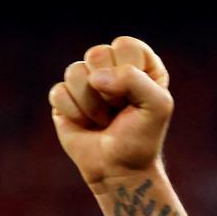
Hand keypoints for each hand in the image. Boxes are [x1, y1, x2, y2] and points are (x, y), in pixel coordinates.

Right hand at [49, 36, 172, 189]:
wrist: (119, 169)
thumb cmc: (142, 137)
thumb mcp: (157, 106)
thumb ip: (135, 79)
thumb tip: (94, 77)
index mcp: (139, 63)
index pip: (126, 46)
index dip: (129, 72)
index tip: (136, 98)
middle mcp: (111, 67)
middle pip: (96, 53)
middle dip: (109, 90)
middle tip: (118, 109)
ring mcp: (85, 81)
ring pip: (75, 72)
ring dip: (92, 105)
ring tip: (104, 120)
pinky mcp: (64, 96)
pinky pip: (59, 93)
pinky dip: (75, 114)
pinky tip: (86, 125)